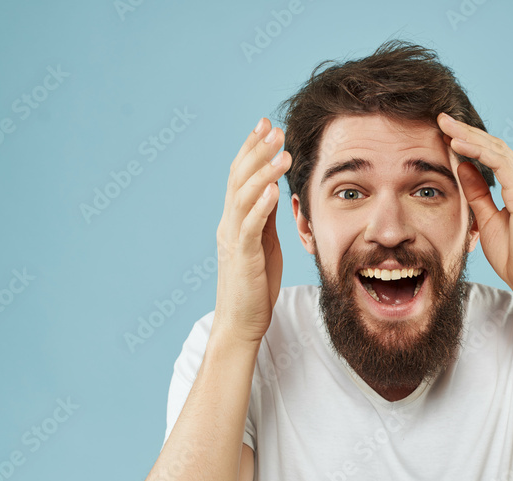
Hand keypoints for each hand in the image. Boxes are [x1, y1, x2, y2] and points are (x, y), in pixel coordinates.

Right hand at [213, 117, 291, 344]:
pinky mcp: (243, 258)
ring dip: (263, 173)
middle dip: (257, 151)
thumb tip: (274, 189)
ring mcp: (234, 240)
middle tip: (275, 128)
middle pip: (238, 178)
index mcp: (235, 220)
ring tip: (283, 153)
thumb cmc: (255, 286)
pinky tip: (273, 190)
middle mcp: (229, 224)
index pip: (240, 176)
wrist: (241, 322)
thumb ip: (265, 217)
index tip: (266, 124)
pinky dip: (260, 206)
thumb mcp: (264, 243)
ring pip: (244, 197)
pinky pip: (250, 228)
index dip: (252, 148)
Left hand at [436, 112, 512, 304]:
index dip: (471, 142)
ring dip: (470, 136)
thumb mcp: (487, 221)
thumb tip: (463, 167)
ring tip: (445, 125)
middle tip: (442, 118)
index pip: (494, 157)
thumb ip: (477, 193)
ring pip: (498, 150)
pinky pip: (500, 164)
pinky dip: (478, 152)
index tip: (446, 133)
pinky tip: (459, 145)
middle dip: (468, 131)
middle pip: (496, 147)